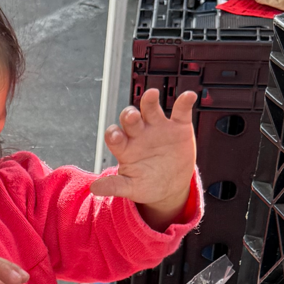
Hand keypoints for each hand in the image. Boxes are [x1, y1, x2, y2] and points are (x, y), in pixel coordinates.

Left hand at [92, 93, 198, 227]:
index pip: (114, 136)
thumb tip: (94, 188)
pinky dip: (184, 102)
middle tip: (131, 116)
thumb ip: (115, 186)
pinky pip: (181, 111)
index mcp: (126, 147)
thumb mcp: (131, 188)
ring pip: (151, 109)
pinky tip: (189, 96)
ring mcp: (158, 128)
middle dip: (130, 115)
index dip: (113, 134)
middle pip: (131, 118)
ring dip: (149, 101)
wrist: (171, 187)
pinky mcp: (178, 126)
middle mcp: (139, 133)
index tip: (115, 136)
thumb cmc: (147, 185)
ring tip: (151, 95)